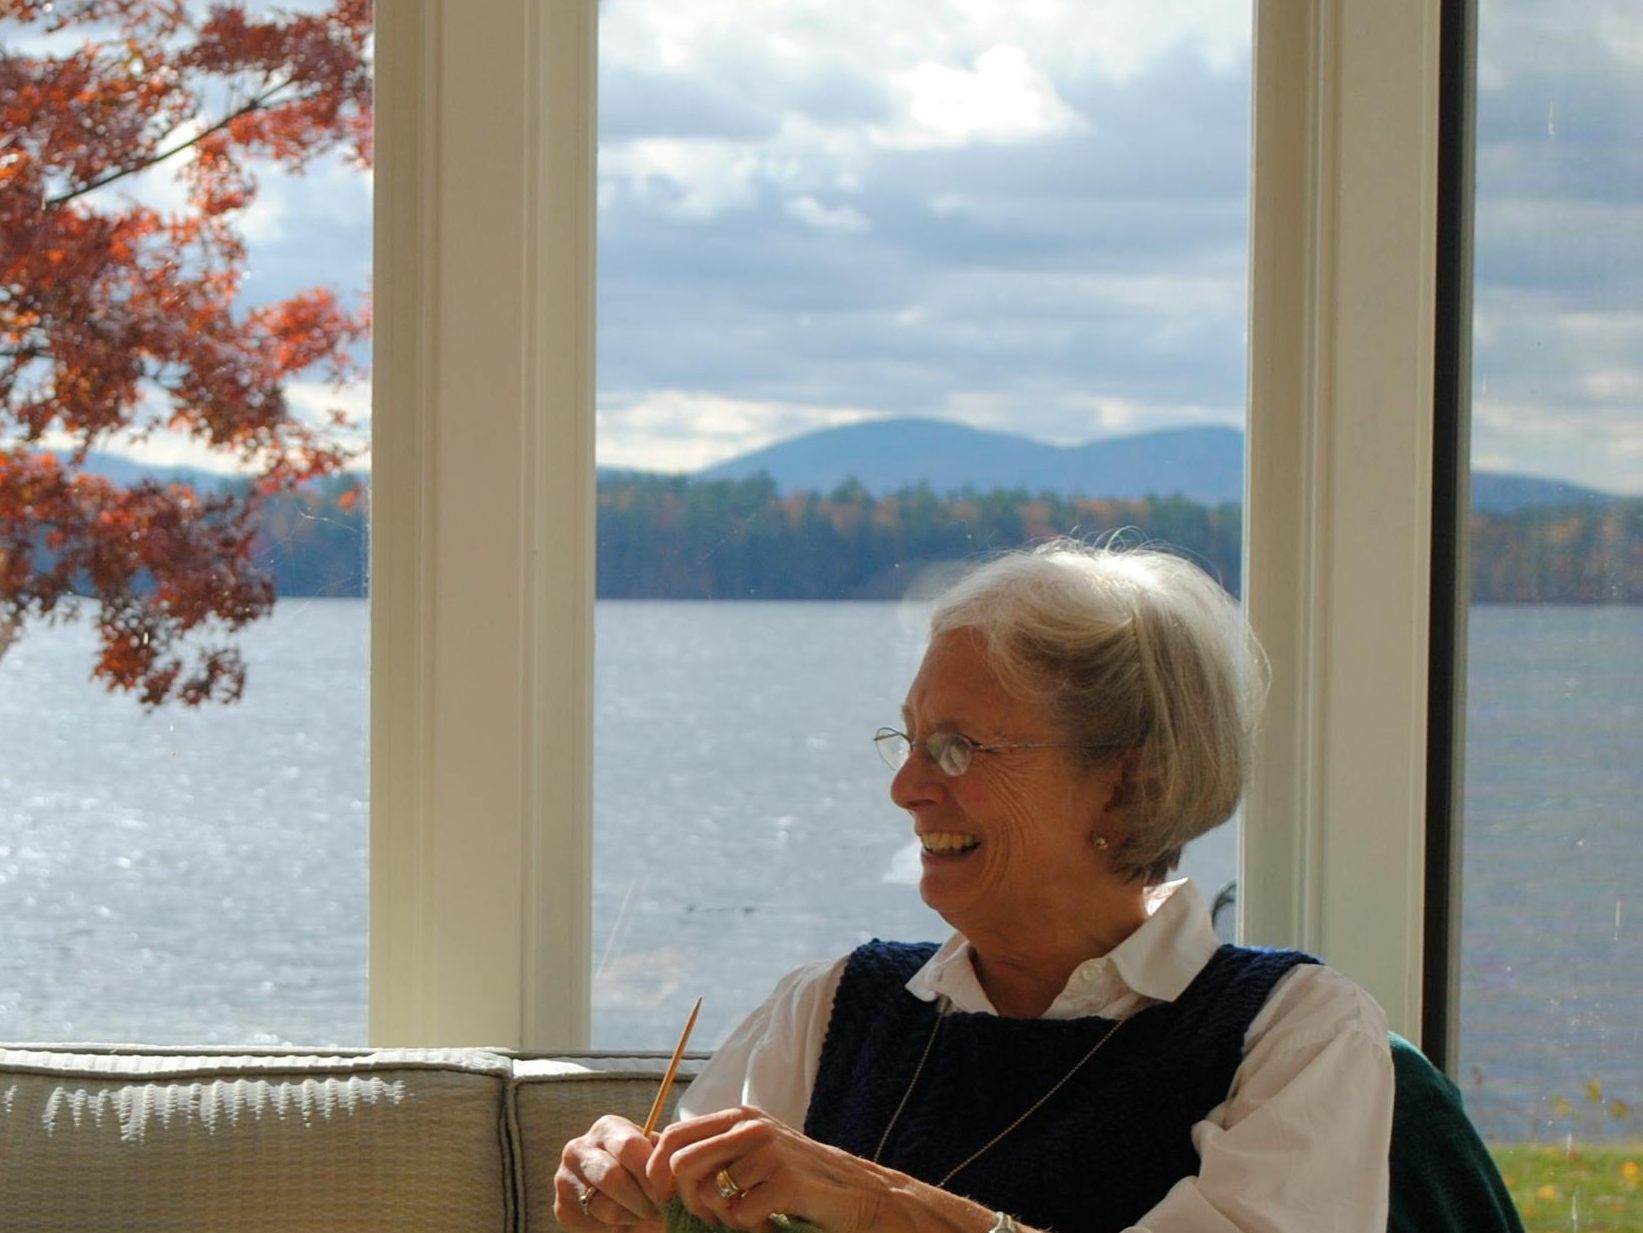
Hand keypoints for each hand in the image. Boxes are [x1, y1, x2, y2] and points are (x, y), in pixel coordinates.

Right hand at [556, 1114, 665, 1230]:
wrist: (617, 1193)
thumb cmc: (642, 1169)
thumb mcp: (652, 1156)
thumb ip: (660, 1160)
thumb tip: (673, 1177)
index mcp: (606, 1128)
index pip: (629, 1147)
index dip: (650, 1173)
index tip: (667, 1193)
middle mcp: (578, 1148)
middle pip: (612, 1177)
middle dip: (641, 1199)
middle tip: (659, 1211)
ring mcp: (564, 1178)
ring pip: (603, 1206)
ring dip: (631, 1216)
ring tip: (644, 1216)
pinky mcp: (561, 1207)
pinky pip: (591, 1224)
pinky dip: (612, 1228)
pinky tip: (622, 1220)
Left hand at [647, 1106, 899, 1232]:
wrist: (862, 1194)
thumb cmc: (804, 1179)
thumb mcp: (758, 1153)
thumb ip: (719, 1152)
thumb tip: (663, 1169)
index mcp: (740, 1116)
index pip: (675, 1134)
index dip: (656, 1169)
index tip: (662, 1198)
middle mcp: (752, 1126)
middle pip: (682, 1162)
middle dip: (686, 1199)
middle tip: (710, 1217)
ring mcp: (770, 1151)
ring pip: (712, 1193)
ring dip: (725, 1218)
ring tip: (751, 1218)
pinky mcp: (786, 1180)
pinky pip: (740, 1214)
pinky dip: (750, 1228)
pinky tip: (771, 1223)